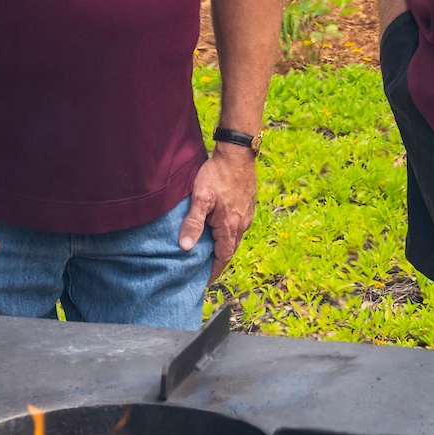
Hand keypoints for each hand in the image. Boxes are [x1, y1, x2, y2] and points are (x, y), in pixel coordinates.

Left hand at [181, 142, 258, 282]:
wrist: (237, 153)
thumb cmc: (217, 174)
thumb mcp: (200, 198)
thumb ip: (193, 222)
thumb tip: (185, 247)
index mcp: (229, 226)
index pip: (223, 257)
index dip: (213, 271)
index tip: (204, 281)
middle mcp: (241, 224)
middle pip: (230, 249)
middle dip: (218, 261)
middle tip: (204, 269)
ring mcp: (246, 214)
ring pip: (235, 237)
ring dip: (224, 246)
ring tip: (210, 251)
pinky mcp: (248, 204)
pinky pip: (238, 226)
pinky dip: (228, 234)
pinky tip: (219, 228)